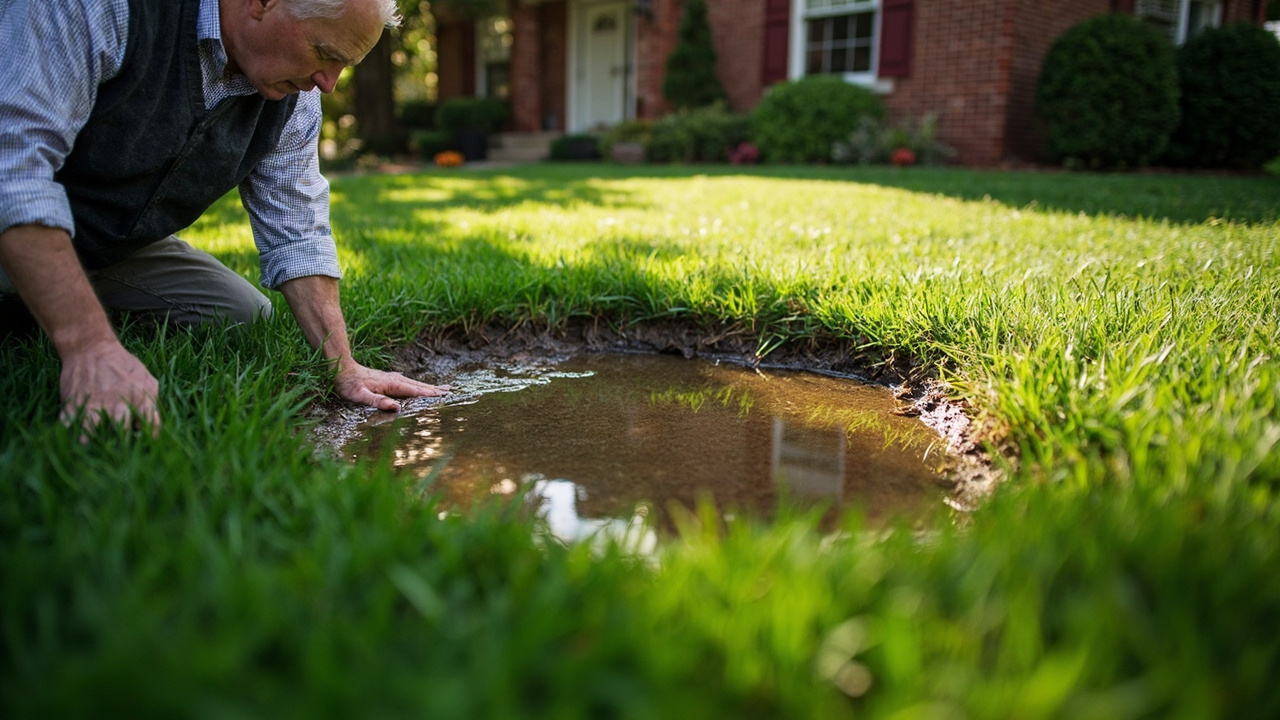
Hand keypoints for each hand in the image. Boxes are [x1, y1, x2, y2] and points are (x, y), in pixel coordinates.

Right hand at [59, 339, 159, 435]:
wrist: (91, 347)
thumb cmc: (122, 365)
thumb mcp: (145, 378)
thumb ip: (151, 402)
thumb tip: (150, 428)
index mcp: (138, 397)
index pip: (150, 422)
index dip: (149, 435)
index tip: (146, 443)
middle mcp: (117, 402)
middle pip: (123, 429)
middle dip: (123, 440)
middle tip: (120, 448)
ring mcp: (94, 403)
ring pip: (93, 429)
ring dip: (92, 439)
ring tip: (90, 444)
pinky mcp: (72, 403)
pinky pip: (69, 424)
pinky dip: (71, 432)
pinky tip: (73, 437)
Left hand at [334, 361, 448, 411]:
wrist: (341, 368)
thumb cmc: (348, 384)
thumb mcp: (360, 396)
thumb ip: (378, 401)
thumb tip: (396, 408)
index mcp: (391, 384)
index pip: (413, 391)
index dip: (428, 394)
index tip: (442, 396)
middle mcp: (394, 379)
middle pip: (418, 385)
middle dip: (434, 389)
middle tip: (449, 391)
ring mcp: (391, 378)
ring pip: (414, 382)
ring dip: (428, 386)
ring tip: (442, 387)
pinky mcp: (387, 378)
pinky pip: (407, 382)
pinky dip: (417, 384)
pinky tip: (418, 384)